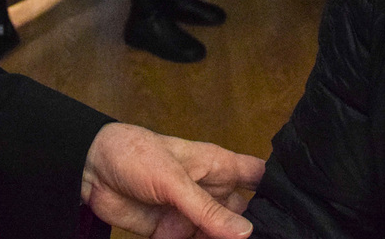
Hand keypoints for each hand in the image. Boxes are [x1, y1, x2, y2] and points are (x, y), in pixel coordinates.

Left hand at [82, 123, 265, 238]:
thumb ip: (207, 209)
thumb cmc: (134, 154)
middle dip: (247, 231)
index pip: (257, 176)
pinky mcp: (169, 232)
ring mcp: (189, 213)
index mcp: (216, 165)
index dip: (275, 191)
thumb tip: (244, 232)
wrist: (89, 169)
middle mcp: (208, 190)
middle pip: (240, 215)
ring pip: (217, 236)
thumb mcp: (174, 180)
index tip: (295, 211)